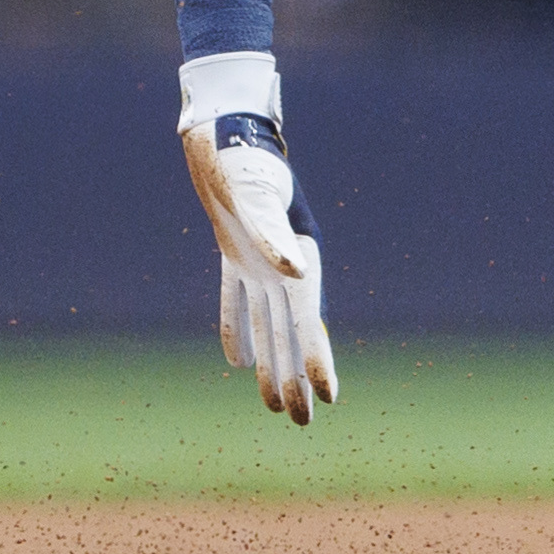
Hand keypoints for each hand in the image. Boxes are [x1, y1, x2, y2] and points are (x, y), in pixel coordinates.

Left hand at [181, 118, 336, 422]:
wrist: (225, 130)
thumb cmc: (244, 160)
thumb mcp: (257, 195)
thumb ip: (273, 233)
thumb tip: (296, 273)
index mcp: (299, 257)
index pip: (308, 319)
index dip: (317, 357)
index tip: (328, 396)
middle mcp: (285, 265)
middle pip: (291, 332)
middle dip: (297, 377)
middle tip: (302, 423)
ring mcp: (260, 260)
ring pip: (267, 324)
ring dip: (271, 364)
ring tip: (274, 406)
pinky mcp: (234, 252)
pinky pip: (236, 300)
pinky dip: (237, 329)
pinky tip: (237, 362)